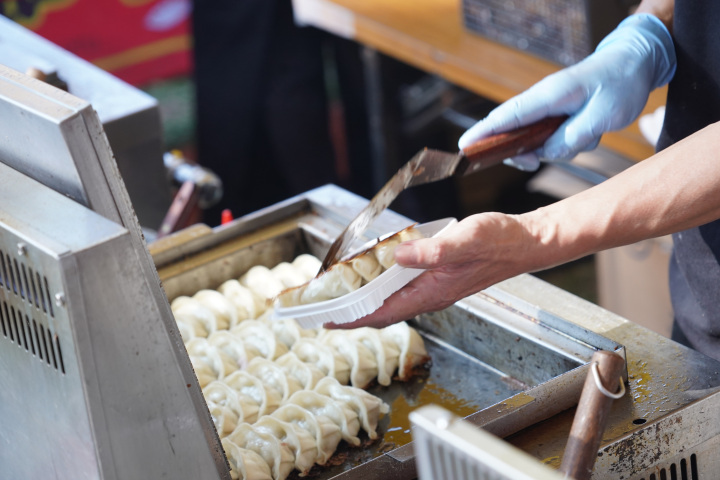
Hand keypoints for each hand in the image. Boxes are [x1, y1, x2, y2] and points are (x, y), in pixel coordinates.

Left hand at [325, 212, 541, 328]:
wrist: (525, 243)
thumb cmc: (499, 241)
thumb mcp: (464, 240)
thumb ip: (431, 251)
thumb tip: (397, 256)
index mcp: (432, 293)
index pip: (383, 314)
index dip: (353, 319)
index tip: (327, 322)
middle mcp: (431, 296)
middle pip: (383, 312)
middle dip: (353, 314)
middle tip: (325, 309)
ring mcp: (436, 290)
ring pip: (393, 302)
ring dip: (367, 300)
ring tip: (341, 294)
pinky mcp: (440, 279)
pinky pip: (404, 289)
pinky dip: (385, 286)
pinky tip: (377, 273)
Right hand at [458, 14, 675, 170]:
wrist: (634, 63)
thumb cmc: (620, 82)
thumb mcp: (603, 114)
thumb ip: (573, 137)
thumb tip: (546, 153)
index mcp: (549, 95)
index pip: (508, 116)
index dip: (484, 132)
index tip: (464, 146)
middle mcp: (543, 101)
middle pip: (512, 131)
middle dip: (517, 151)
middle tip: (530, 164)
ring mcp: (548, 109)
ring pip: (536, 140)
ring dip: (555, 149)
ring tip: (584, 137)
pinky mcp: (556, 116)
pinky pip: (552, 139)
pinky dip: (567, 144)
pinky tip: (588, 134)